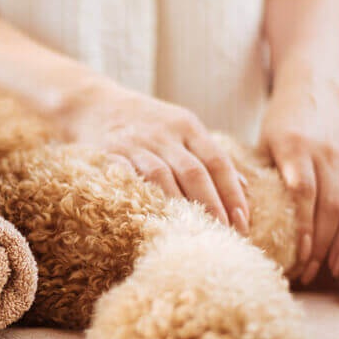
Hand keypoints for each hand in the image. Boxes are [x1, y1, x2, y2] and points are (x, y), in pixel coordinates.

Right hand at [65, 82, 249, 232]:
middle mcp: (164, 133)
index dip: (232, 193)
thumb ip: (210, 155)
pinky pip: (129, 179)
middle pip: (194, 172)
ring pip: (163, 177)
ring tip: (194, 233)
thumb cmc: (145, 122)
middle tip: (225, 235)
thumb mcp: (181, 127)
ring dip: (181, 208)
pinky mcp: (109, 154)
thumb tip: (244, 187)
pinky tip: (155, 219)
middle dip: (212, 206)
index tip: (243, 220)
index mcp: (187, 126)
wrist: (93, 104)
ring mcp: (136, 144)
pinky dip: (143, 199)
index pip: (217, 161)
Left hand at [260, 75, 338, 283]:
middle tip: (308, 272)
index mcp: (295, 148)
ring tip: (334, 268)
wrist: (312, 92)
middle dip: (322, 244)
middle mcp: (326, 155)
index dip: (305, 226)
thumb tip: (239, 216)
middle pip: (331, 206)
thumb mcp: (261, 143)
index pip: (303, 193)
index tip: (299, 254)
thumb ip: (255, 175)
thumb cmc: (279, 123)